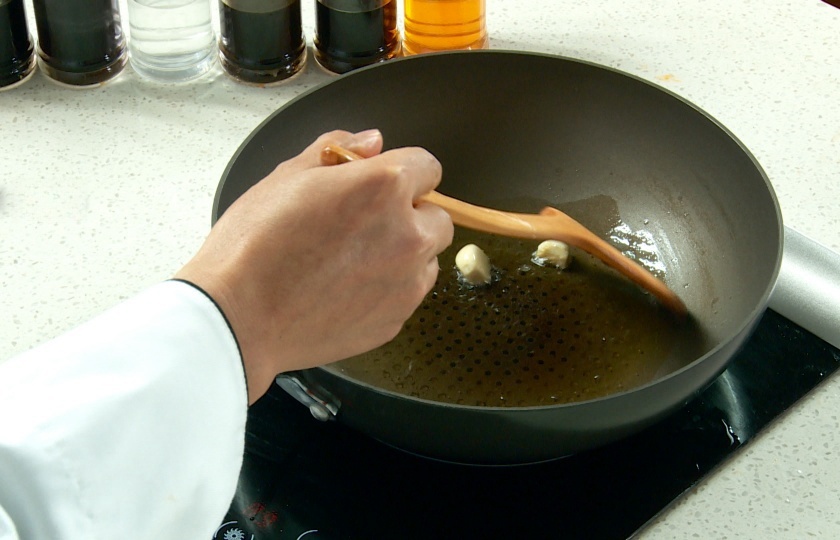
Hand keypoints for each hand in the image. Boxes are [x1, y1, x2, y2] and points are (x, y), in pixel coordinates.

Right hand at [175, 130, 453, 402]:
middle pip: (437, 218)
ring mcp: (406, 284)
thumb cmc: (254, 246)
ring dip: (402, 256)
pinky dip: (386, 291)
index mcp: (385, 187)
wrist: (238, 317)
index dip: (402, 172)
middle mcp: (407, 235)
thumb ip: (339, 148)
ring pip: (426, 260)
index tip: (384, 184)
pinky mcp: (395, 321)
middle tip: (362, 226)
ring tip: (350, 263)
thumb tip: (372, 142)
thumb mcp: (288, 176)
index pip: (428, 167)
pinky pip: (405, 296)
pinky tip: (343, 290)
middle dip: (409, 216)